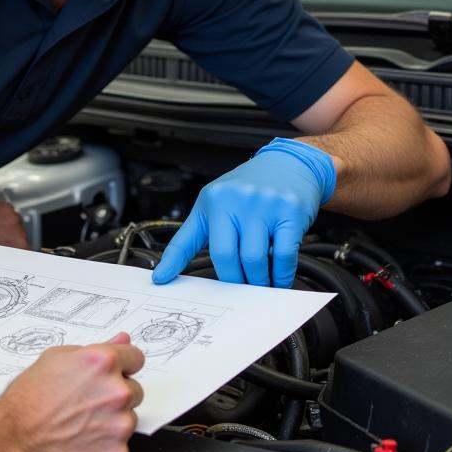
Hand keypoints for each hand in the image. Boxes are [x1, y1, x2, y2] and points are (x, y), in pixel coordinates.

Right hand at [0, 333, 143, 451]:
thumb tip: (121, 340)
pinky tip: (81, 442)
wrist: (14, 438)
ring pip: (128, 419)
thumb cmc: (28, 399)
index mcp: (103, 362)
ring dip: (111, 422)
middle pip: (135, 390)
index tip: (115, 374)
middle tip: (86, 403)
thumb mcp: (56, 358)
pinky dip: (105, 448)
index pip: (136, 357)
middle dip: (115, 396)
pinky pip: (120, 447)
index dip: (123, 365)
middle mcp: (117, 391)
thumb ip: (96, 348)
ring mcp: (120, 425)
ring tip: (79, 423)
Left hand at [152, 138, 336, 286]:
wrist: (289, 164)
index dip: (172, 262)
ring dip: (258, 281)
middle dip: (234, 281)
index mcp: (212, 199)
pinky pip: (284, 255)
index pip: (188, 239)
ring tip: (261, 283)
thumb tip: (173, 266)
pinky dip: (281, 275)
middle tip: (241, 288)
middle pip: (226, 256)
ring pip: (254, 260)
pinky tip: (279, 277)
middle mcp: (235, 200)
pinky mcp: (290, 211)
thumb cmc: (249, 188)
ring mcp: (263, 204)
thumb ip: (198, 233)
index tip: (161, 279)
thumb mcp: (217, 201)